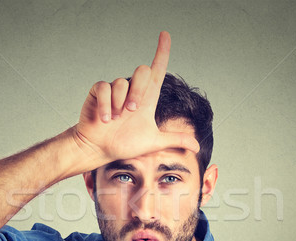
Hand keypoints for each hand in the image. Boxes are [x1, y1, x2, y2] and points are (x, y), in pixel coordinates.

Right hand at [73, 31, 199, 163]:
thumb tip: (197, 147)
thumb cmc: (124, 144)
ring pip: (121, 83)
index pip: (157, 70)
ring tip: (115, 120)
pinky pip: (103, 89)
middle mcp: (131, 91)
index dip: (162, 52)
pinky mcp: (98, 92)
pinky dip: (105, 105)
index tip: (165, 35)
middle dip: (138, 91)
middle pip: (142, 71)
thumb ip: (175, 139)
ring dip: (119, 104)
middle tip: (131, 111)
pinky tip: (105, 119)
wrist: (101, 149)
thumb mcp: (153, 142)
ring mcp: (114, 91)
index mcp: (146, 98)